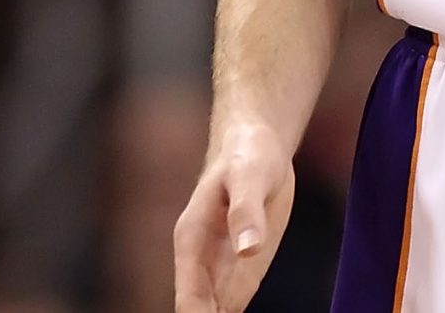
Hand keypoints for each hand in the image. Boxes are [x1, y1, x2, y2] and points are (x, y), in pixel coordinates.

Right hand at [172, 120, 296, 312]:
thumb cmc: (247, 156)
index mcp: (190, 240)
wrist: (255, 147)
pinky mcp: (242, 270)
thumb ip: (247, 211)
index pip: (188, 298)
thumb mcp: (249, 176)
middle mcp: (199, 260)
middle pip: (196, 312)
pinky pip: (233, 306)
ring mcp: (220, 268)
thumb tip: (248, 249)